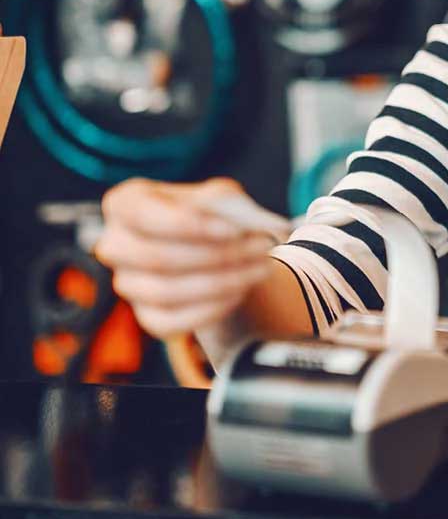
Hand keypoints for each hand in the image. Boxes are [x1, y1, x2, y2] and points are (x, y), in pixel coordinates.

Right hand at [95, 177, 275, 338]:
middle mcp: (115, 245)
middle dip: (216, 256)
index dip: (189, 225)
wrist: (217, 248)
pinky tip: (241, 291)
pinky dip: (211, 309)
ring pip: (166, 292)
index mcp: (125, 203)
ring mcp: (127, 283)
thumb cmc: (212, 214)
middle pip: (156, 258)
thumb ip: (225, 203)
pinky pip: (172, 322)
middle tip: (261, 248)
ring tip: (262, 268)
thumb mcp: (221, 196)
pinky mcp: (146, 316)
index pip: (144, 215)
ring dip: (222, 282)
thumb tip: (238, 222)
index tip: (233, 230)